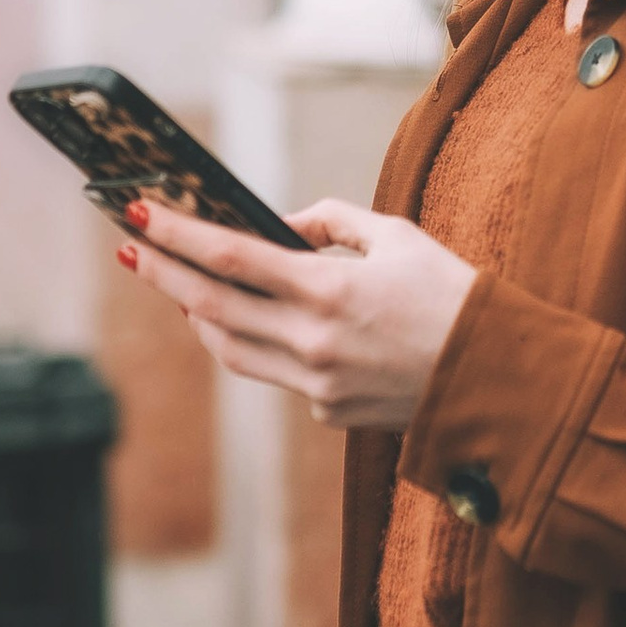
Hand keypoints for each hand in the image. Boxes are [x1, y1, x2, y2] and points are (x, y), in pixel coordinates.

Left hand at [120, 197, 478, 430]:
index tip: (138, 215)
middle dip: (163, 274)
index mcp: (330, 289)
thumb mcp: (399, 237)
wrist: (496, 379)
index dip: (178, 235)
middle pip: (211, 306)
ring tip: (179, 287)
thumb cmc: (453, 295)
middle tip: (129, 250)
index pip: (231, 257)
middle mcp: (312, 341)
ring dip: (197, 315)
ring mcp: (315, 384)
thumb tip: (281, 227)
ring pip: (229, 348)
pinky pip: (275, 373)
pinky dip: (259, 344)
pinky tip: (262, 323)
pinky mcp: (325, 411)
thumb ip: (332, 223)